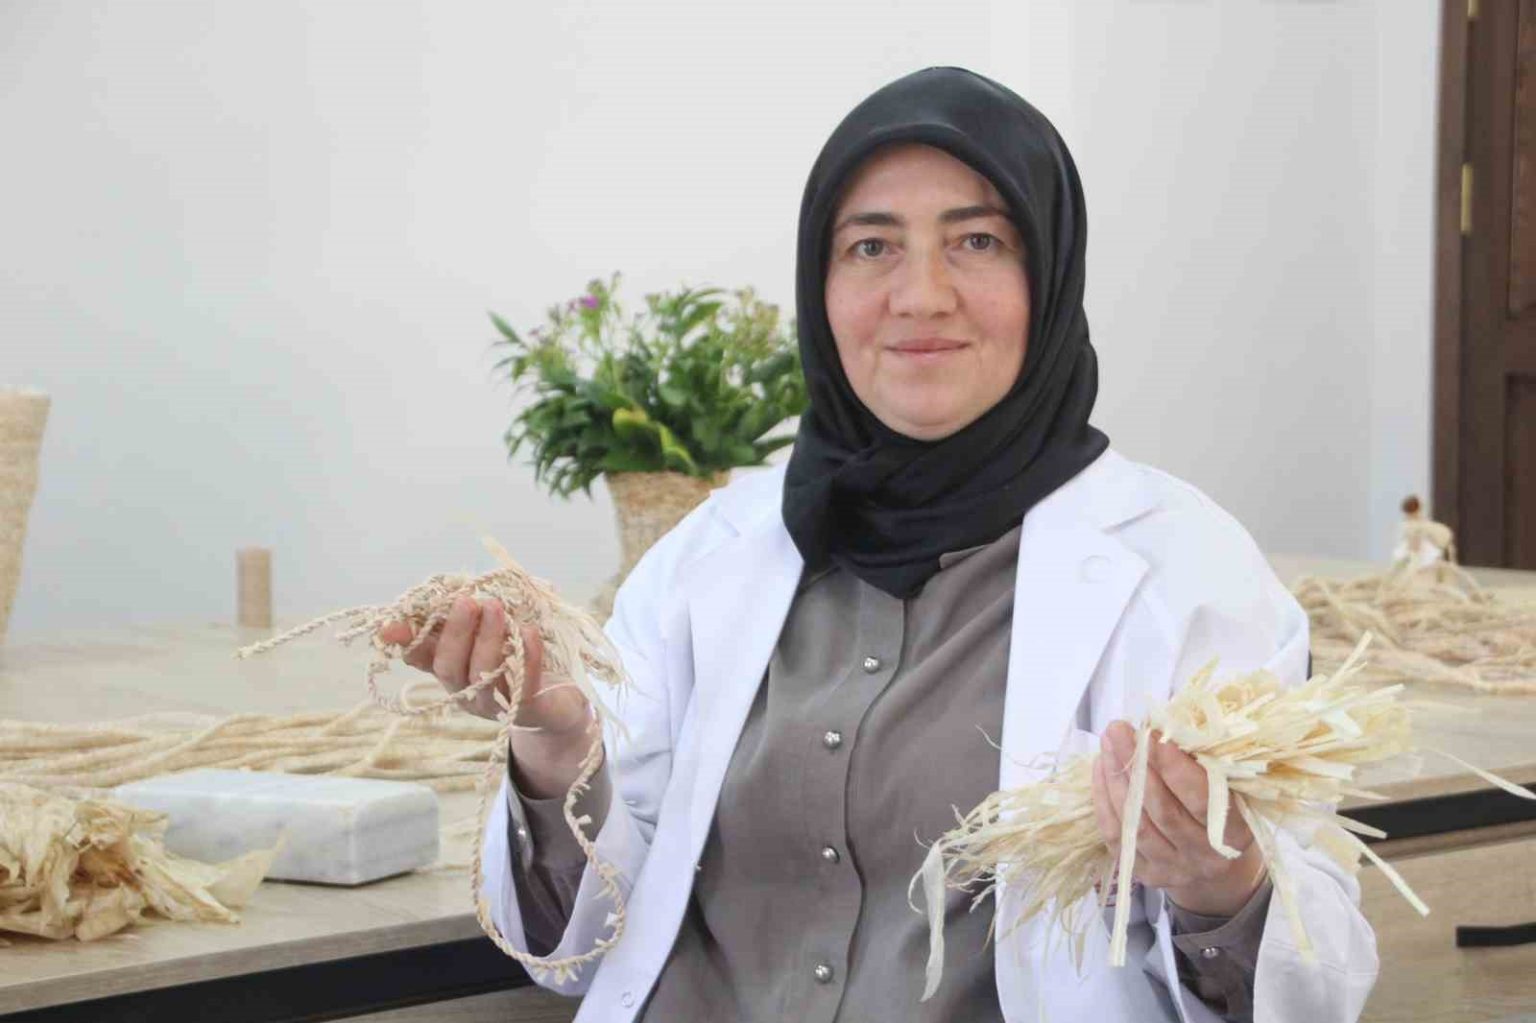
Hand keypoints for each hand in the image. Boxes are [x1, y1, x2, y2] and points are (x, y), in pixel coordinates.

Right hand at [376, 596, 598, 797]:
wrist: (557, 704)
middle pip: (449, 668)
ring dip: (487, 639)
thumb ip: (462, 620)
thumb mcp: (483, 637)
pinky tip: (528, 631)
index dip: (405, 641)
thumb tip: (441, 595)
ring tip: (495, 607)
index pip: (420, 658)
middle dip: (456, 633)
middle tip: (467, 602)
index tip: (391, 625)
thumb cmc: (515, 661)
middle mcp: (466, 692)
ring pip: (482, 675)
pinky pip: (524, 683)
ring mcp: (494, 705)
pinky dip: (527, 654)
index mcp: (451, 671)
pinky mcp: (526, 709)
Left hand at [1090, 720, 1265, 917]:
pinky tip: (1101, 768)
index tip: (1154, 735)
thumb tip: (1168, 727)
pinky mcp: (1144, 873)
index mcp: (1234, 833)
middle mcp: (1202, 855)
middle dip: (1137, 765)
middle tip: (1119, 729)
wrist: (1221, 872)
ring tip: (1108, 743)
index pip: (1201, 801)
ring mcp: (1171, 868)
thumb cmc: (1227, 817)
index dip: (1176, 768)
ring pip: (1135, 824)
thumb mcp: (1233, 793)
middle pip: (1162, 810)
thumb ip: (1208, 768)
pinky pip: (1117, 836)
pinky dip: (1104, 799)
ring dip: (1116, 778)